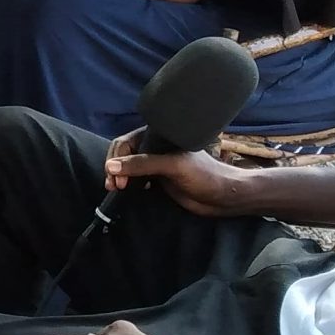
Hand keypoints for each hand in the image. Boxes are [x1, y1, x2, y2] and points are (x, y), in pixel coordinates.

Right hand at [103, 131, 249, 216]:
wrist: (224, 197)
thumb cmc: (204, 176)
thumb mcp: (173, 166)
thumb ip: (143, 165)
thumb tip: (111, 167)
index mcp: (159, 137)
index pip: (126, 142)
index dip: (116, 158)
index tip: (115, 177)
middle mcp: (155, 148)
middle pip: (123, 155)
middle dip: (114, 169)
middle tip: (113, 186)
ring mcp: (156, 165)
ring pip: (128, 168)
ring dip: (118, 177)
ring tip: (115, 189)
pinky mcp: (158, 180)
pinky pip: (136, 179)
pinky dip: (128, 185)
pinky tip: (125, 191)